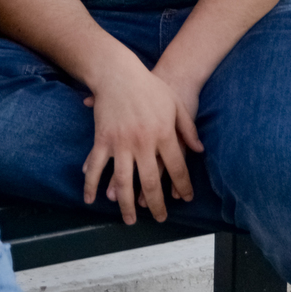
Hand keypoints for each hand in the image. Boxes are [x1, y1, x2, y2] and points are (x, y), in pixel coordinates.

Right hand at [81, 60, 197, 224]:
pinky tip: (90, 198)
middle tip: (160, 218)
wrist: (118, 72)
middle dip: (156, 204)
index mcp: (164, 134)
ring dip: (126, 203)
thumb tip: (199, 150)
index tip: (184, 199)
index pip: (178, 168)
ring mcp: (121, 143)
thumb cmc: (149, 86)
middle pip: (151, 181)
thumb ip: (188, 128)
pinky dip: (91, 183)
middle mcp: (144, 143)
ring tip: (129, 219)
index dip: (183, 186)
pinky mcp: (103, 139)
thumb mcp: (176, 104)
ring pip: (124, 180)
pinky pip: (96, 166)